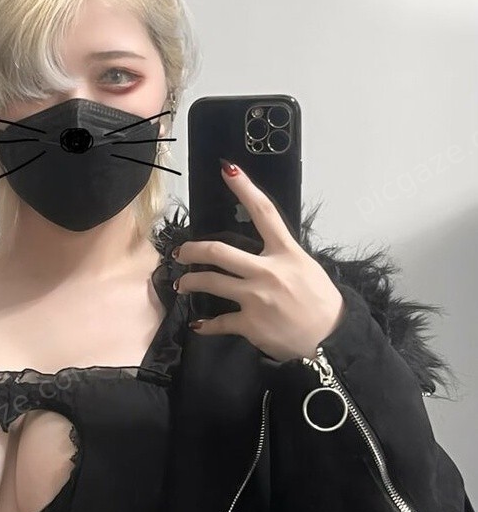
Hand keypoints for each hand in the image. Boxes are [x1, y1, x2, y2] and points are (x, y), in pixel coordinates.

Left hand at [174, 160, 344, 361]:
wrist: (331, 340)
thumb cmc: (321, 303)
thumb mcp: (306, 268)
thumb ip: (281, 257)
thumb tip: (261, 251)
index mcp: (286, 253)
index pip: (264, 213)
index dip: (245, 189)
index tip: (228, 171)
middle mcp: (268, 271)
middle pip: (219, 252)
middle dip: (192, 250)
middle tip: (180, 252)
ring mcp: (256, 298)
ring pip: (210, 282)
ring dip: (190, 282)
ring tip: (182, 284)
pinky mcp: (250, 324)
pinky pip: (218, 322)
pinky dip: (205, 326)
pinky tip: (199, 326)